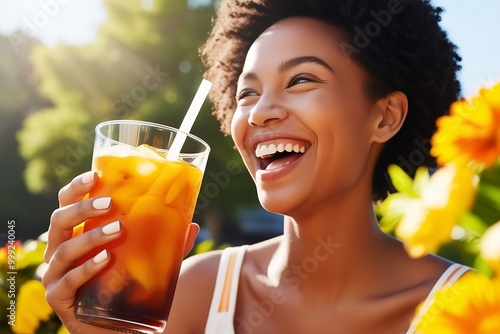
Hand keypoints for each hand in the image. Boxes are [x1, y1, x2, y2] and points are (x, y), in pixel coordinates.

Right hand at [42, 171, 199, 332]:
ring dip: (91, 237)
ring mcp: (56, 276)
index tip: (95, 175)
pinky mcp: (58, 299)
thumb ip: (167, 244)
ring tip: (118, 230)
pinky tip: (105, 260)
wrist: (118, 326)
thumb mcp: (146, 259)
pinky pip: (68, 281)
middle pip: (59, 221)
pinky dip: (86, 268)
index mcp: (75, 234)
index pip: (66, 204)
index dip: (76, 188)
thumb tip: (194, 225)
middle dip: (83, 208)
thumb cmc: (125, 285)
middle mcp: (59, 251)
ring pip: (64, 250)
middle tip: (111, 203)